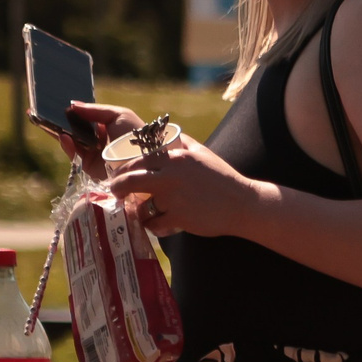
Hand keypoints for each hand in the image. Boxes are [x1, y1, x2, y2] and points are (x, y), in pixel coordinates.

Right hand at [51, 103, 143, 180]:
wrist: (141, 160)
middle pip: (76, 129)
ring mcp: (93, 153)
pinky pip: (73, 154)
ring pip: (71, 141)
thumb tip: (72, 104)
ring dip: (60, 132)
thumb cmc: (134, 135)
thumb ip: (95, 110)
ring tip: (49, 121)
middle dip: (62, 121)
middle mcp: (99, 140)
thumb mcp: (119, 115)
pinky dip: (67, 145)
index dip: (73, 111)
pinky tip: (63, 136)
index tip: (58, 102)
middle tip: (45, 111)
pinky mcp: (88, 167)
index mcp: (108, 126)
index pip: (86, 117)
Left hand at [106, 133, 255, 236]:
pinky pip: (154, 224)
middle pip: (129, 181)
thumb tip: (167, 135)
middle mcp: (170, 176)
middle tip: (117, 193)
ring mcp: (173, 198)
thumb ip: (182, 143)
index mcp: (174, 158)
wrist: (244, 204)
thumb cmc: (224, 178)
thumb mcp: (204, 153)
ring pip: (141, 207)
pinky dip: (154, 226)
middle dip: (118, 188)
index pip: (135, 162)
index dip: (122, 171)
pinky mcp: (179, 218)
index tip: (119, 176)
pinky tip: (159, 225)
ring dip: (139, 212)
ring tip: (144, 213)